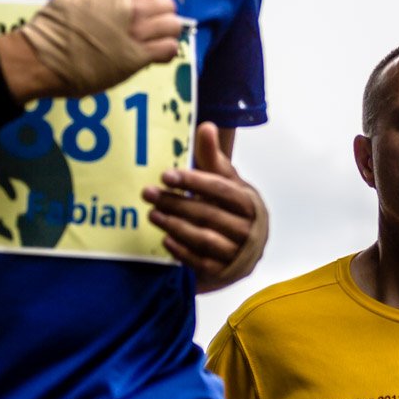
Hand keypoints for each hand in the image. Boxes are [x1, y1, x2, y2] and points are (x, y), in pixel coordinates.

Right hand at [19, 0, 181, 97]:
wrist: (43, 56)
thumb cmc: (55, 24)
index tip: (144, 5)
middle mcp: (131, 7)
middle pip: (168, 4)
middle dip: (161, 14)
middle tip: (149, 26)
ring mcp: (136, 33)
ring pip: (173, 26)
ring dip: (166, 33)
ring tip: (153, 40)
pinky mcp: (137, 58)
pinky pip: (169, 49)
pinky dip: (166, 52)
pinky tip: (154, 55)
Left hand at [142, 122, 268, 292]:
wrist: (246, 248)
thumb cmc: (231, 208)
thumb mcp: (225, 182)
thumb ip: (213, 157)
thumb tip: (207, 126)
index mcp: (249, 202)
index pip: (221, 189)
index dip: (194, 181)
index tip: (166, 175)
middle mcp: (248, 228)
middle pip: (208, 213)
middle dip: (176, 202)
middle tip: (148, 194)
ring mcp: (238, 253)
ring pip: (204, 238)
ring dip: (175, 226)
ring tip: (152, 214)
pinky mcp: (225, 272)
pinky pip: (202, 262)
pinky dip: (182, 251)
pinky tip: (165, 239)